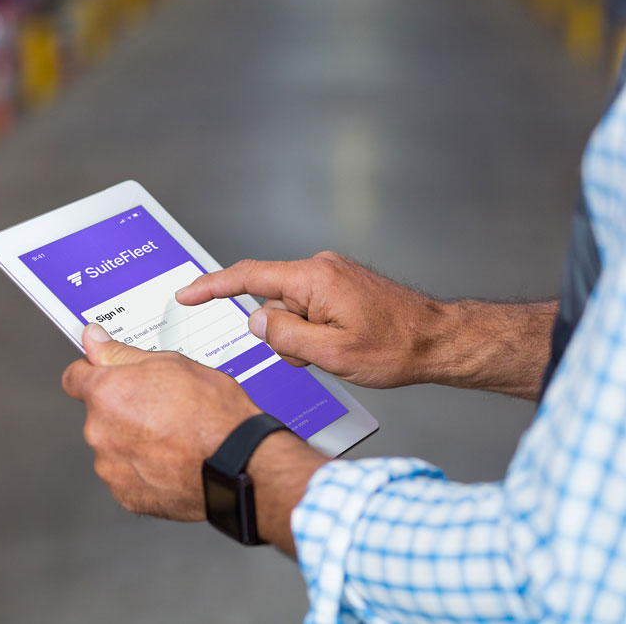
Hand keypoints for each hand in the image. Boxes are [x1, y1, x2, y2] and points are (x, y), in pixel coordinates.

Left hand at [62, 323, 260, 520]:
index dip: (92, 372)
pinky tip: (170, 459)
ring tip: (171, 436)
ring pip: (113, 446)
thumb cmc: (213, 415)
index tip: (105, 374)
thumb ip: (122, 353)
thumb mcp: (172, 364)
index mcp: (106, 393)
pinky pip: (126, 475)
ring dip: (132, 441)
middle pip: (98, 413)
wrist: (238, 464)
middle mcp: (100, 431)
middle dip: (121, 409)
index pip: (74, 377)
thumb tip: (94, 340)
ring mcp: (111, 467)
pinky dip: (143, 469)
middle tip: (159, 407)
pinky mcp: (126, 495)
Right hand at [176, 251, 447, 388]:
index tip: (186, 293)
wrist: (439, 340)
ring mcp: (333, 276)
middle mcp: (320, 269)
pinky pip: (309, 309)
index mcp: (314, 279)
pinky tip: (343, 344)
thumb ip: (285, 337)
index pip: (249, 277)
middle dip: (282, 334)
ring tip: (339, 352)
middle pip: (272, 302)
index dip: (212, 286)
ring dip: (302, 337)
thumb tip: (255, 322)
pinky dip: (315, 331)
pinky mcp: (341, 286)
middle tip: (316, 356)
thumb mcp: (332, 354)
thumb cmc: (396, 347)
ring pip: (291, 311)